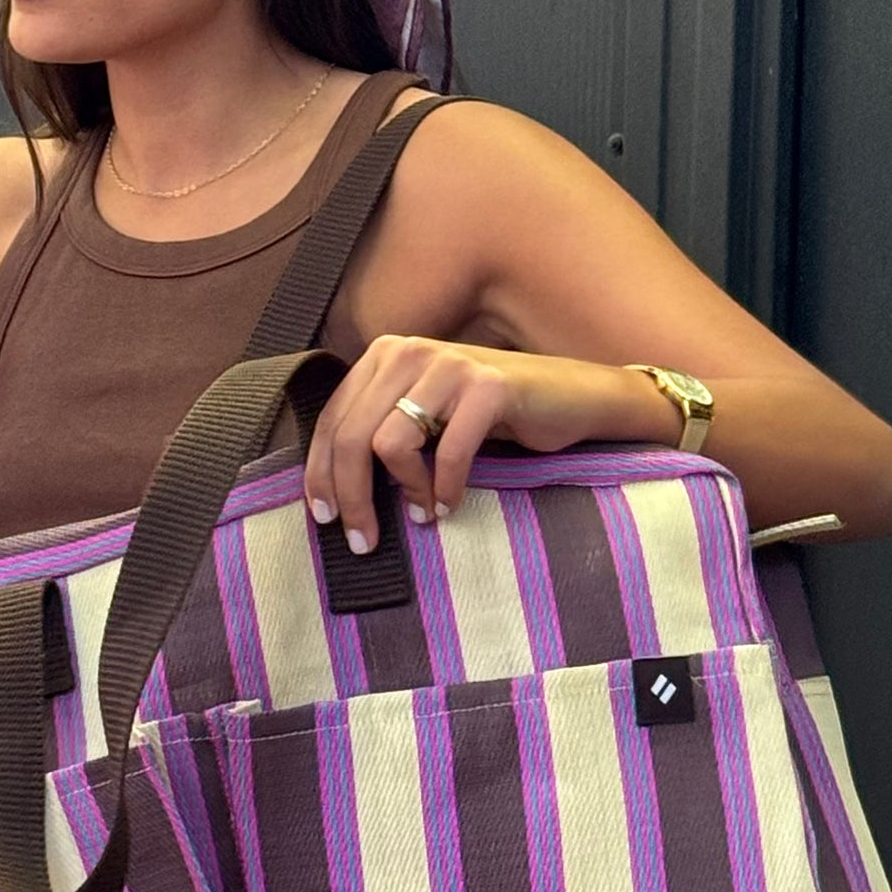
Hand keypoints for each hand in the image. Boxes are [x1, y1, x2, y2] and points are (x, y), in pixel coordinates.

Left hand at [302, 337, 670, 552]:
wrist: (571, 397)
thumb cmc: (492, 416)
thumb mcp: (426, 415)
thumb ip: (382, 430)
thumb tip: (335, 489)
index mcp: (386, 356)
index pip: (332, 420)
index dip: (320, 474)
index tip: (325, 518)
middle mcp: (410, 351)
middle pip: (351, 436)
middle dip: (352, 497)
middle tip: (363, 540)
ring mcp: (450, 365)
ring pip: (387, 443)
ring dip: (402, 492)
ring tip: (420, 514)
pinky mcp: (488, 386)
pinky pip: (447, 451)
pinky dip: (444, 488)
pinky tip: (447, 507)